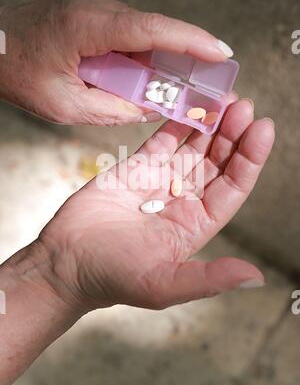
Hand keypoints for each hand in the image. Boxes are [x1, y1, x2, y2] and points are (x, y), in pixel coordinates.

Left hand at [0, 0, 232, 125]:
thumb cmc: (19, 76)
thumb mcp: (66, 107)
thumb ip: (113, 109)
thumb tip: (153, 107)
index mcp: (84, 26)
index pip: (150, 28)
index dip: (190, 40)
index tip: (220, 53)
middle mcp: (91, 4)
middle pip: (151, 28)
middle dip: (181, 53)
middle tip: (205, 79)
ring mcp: (90, 1)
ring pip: (140, 29)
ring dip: (157, 55)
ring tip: (169, 83)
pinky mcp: (90, 7)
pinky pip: (126, 28)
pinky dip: (139, 51)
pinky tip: (139, 72)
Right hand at [39, 99, 274, 309]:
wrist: (67, 262)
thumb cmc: (113, 278)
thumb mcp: (165, 285)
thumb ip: (210, 279)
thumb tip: (255, 278)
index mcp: (196, 225)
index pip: (232, 188)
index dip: (250, 160)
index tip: (262, 129)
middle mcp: (183, 201)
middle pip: (218, 163)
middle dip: (234, 135)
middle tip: (244, 107)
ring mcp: (160, 181)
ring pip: (194, 147)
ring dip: (211, 124)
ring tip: (226, 99)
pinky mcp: (136, 167)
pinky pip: (163, 139)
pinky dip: (178, 122)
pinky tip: (193, 104)